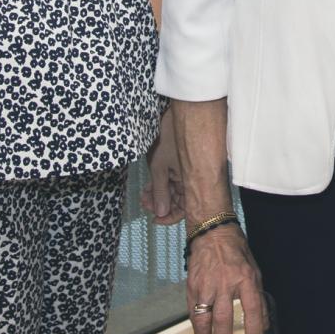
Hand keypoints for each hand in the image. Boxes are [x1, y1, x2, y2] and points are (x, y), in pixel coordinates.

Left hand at [141, 104, 185, 224]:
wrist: (179, 114)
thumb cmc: (170, 139)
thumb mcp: (159, 166)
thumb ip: (160, 191)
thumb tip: (160, 213)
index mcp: (189, 183)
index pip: (183, 210)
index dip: (168, 218)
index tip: (154, 219)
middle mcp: (191, 180)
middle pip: (177, 201)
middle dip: (159, 204)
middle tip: (144, 202)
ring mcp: (186, 172)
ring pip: (173, 191)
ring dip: (158, 194)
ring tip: (144, 194)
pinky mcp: (181, 165)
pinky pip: (173, 180)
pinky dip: (161, 184)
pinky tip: (149, 185)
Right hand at [186, 227, 266, 333]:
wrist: (212, 232)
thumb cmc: (236, 251)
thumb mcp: (255, 271)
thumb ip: (258, 298)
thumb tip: (264, 324)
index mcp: (245, 278)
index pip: (252, 309)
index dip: (254, 330)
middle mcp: (224, 283)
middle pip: (224, 319)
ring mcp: (205, 286)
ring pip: (204, 320)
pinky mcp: (192, 287)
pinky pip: (194, 313)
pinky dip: (197, 330)